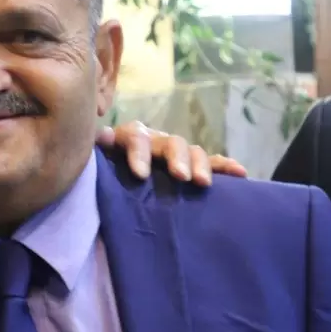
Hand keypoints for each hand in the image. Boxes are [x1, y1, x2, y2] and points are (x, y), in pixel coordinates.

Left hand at [98, 121, 248, 186]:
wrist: (108, 194)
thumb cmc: (97, 184)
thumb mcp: (91, 171)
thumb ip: (93, 157)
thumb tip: (98, 138)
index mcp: (127, 140)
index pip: (135, 137)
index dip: (138, 153)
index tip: (141, 175)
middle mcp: (154, 141)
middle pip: (169, 142)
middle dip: (177, 159)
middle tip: (181, 177)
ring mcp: (174, 154)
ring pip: (192, 151)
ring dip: (200, 165)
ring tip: (202, 183)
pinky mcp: (191, 167)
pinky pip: (211, 163)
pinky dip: (224, 167)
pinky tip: (240, 173)